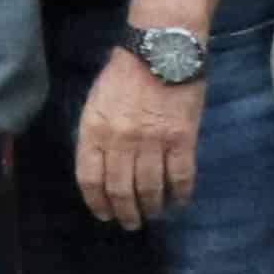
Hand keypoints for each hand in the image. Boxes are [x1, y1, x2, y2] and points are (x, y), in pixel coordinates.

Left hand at [74, 48, 202, 229]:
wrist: (161, 50)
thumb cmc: (125, 74)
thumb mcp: (96, 102)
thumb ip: (96, 134)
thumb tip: (101, 167)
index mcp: (94, 130)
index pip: (90, 178)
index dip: (97, 202)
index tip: (103, 214)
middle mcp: (120, 141)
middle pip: (120, 190)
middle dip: (125, 212)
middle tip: (130, 223)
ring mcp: (153, 142)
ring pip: (149, 189)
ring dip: (151, 207)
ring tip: (153, 215)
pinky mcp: (182, 140)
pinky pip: (180, 177)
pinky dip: (179, 195)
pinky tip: (178, 202)